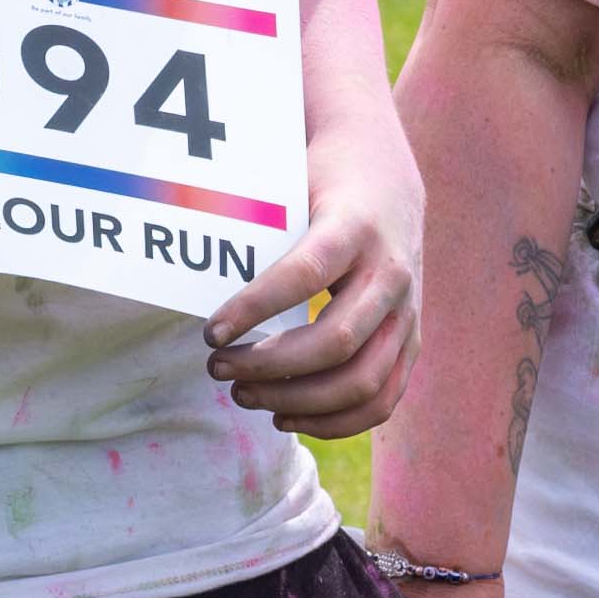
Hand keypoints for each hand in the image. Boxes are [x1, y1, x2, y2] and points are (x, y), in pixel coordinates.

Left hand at [209, 105, 416, 436]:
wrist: (386, 177)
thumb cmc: (322, 182)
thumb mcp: (292, 186)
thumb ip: (255, 223)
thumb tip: (188, 253)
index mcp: (356, 228)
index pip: (305, 275)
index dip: (255, 308)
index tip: (210, 333)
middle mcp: (389, 273)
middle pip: (335, 342)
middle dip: (269, 367)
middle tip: (217, 367)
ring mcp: (405, 311)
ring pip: (362, 381)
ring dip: (297, 401)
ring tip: (242, 394)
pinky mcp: (410, 339)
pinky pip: (381, 398)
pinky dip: (333, 420)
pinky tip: (285, 416)